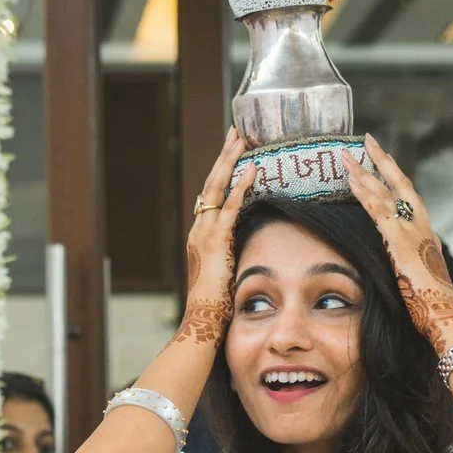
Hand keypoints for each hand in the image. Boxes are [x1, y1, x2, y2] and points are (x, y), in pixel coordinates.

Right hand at [178, 130, 256, 347]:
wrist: (202, 319)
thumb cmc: (216, 305)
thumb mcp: (225, 273)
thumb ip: (234, 256)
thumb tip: (250, 250)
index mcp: (201, 236)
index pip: (212, 196)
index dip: (223, 171)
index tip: (234, 152)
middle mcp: (199, 229)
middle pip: (211, 183)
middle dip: (225, 156)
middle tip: (237, 132)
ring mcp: (205, 233)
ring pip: (217, 187)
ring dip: (231, 162)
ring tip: (243, 140)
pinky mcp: (216, 240)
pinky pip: (230, 206)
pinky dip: (241, 186)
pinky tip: (252, 169)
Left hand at [343, 134, 452, 355]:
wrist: (445, 317)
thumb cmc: (433, 308)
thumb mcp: (420, 281)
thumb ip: (408, 268)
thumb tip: (399, 269)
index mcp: (427, 236)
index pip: (409, 200)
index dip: (395, 179)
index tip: (383, 162)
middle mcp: (422, 228)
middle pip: (401, 185)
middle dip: (383, 161)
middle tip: (367, 140)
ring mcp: (412, 233)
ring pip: (386, 194)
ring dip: (365, 173)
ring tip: (347, 155)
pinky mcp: (400, 243)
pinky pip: (379, 212)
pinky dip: (365, 194)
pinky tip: (352, 180)